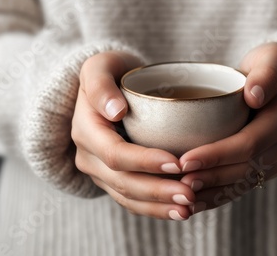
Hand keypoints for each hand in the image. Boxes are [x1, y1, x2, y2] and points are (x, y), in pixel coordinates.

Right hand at [71, 52, 194, 219]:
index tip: (178, 163)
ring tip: (189, 207)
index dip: (145, 162)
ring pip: (127, 197)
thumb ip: (100, 84)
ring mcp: (98, 171)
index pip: (114, 153)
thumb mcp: (100, 66)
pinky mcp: (112, 179)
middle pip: (122, 181)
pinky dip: (155, 209)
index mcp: (85, 129)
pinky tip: (180, 211)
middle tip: (191, 193)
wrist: (106, 87)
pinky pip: (131, 201)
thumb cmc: (110, 72)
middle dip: (157, 191)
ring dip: (159, 206)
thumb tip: (115, 111)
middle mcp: (87, 155)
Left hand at [178, 43, 276, 212]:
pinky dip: (216, 198)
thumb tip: (254, 96)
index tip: (185, 160)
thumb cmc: (270, 66)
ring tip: (180, 198)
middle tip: (175, 183)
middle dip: (208, 178)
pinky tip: (192, 204)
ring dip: (210, 193)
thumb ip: (267, 72)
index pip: (248, 144)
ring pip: (239, 184)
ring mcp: (272, 162)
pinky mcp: (262, 169)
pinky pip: (239, 188)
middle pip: (242, 169)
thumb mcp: (274, 58)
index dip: (216, 155)